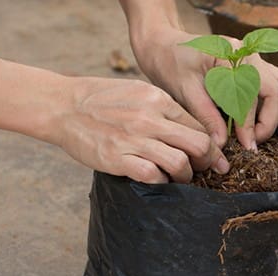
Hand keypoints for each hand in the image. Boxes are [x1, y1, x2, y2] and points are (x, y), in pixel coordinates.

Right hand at [52, 78, 223, 183]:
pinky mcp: (117, 158)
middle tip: (206, 170)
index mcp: (158, 99)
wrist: (63, 106)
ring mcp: (133, 139)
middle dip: (207, 161)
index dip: (211, 145)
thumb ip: (165, 108)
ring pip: (179, 163)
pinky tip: (159, 180)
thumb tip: (193, 129)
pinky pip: (152, 175)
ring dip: (186, 175)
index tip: (214, 156)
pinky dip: (162, 181)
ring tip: (182, 177)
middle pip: (198, 144)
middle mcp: (150, 118)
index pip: (199, 126)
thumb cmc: (103, 99)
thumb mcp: (139, 91)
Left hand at [131, 27, 277, 150]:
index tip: (247, 147)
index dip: (250, 125)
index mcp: (233, 54)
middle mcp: (252, 54)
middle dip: (271, 121)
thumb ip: (206, 115)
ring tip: (258, 131)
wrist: (165, 46)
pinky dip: (276, 107)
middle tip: (252, 142)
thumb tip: (223, 143)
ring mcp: (259, 61)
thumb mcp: (183, 90)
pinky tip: (254, 121)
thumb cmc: (171, 63)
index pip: (253, 95)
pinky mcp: (258, 70)